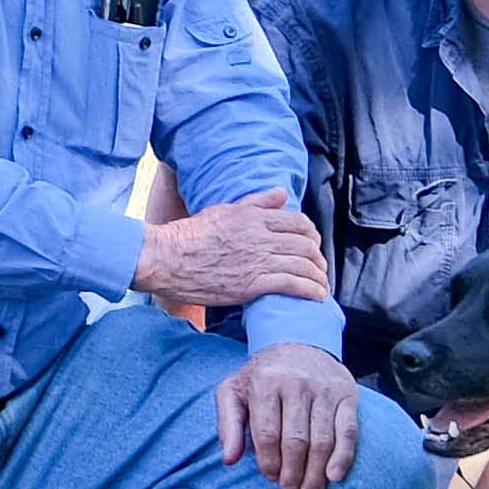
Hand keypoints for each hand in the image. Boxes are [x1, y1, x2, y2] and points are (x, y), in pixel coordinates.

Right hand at [135, 190, 331, 324]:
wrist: (167, 258)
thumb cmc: (190, 235)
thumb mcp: (224, 210)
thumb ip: (256, 202)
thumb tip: (282, 193)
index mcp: (254, 217)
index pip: (299, 222)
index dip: (312, 234)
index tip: (313, 244)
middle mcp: (260, 237)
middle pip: (305, 245)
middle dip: (318, 258)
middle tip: (319, 268)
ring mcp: (257, 261)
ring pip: (303, 265)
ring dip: (319, 276)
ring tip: (322, 285)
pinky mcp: (252, 284)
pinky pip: (292, 285)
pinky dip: (310, 290)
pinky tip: (317, 296)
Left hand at [218, 340, 360, 488]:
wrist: (299, 342)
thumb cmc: (262, 375)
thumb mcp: (234, 391)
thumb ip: (228, 424)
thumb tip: (229, 460)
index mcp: (266, 382)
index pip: (268, 433)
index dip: (269, 462)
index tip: (271, 479)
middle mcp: (297, 383)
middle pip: (296, 440)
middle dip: (293, 473)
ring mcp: (325, 389)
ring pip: (322, 440)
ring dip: (316, 473)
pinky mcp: (347, 394)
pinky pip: (347, 431)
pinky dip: (343, 457)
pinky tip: (333, 476)